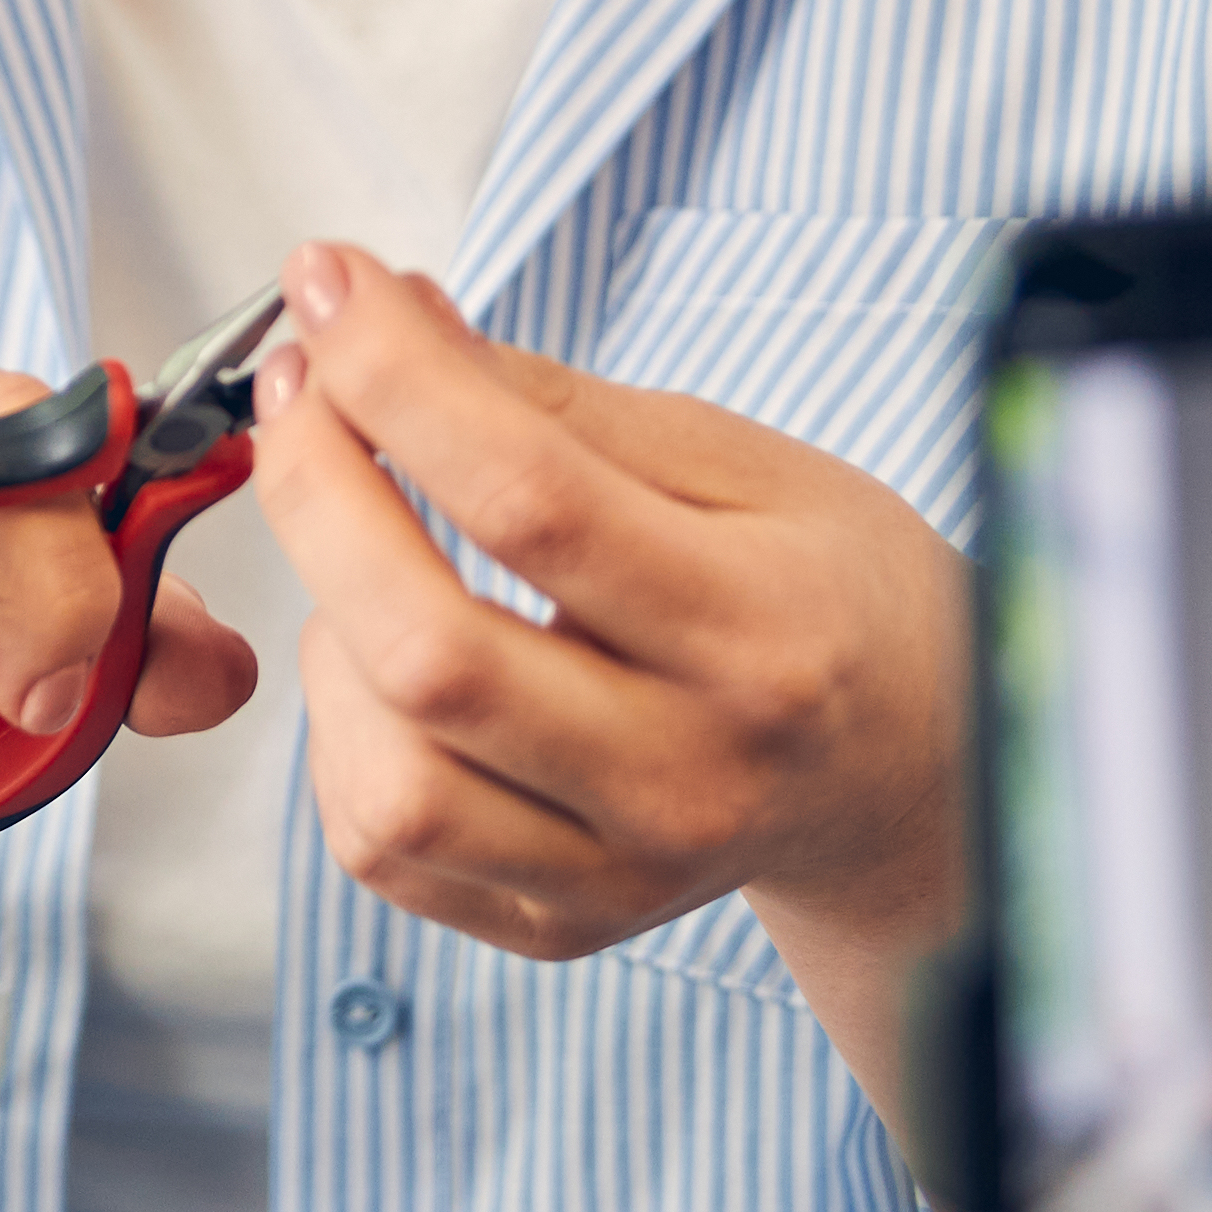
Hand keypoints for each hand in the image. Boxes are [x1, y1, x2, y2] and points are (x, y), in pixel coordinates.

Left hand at [240, 243, 972, 1138]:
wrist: (912, 772)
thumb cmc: (826, 595)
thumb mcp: (739, 461)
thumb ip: (555, 401)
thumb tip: (388, 316)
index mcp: (758, 634)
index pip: (534, 500)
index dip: (399, 378)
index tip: (329, 284)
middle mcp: (689, 777)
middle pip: (433, 655)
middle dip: (320, 494)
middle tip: (299, 395)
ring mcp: (621, 874)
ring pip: (390, 786)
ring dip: (329, 636)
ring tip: (367, 553)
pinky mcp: (560, 927)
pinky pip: (383, 849)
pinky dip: (343, 736)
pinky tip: (382, 660)